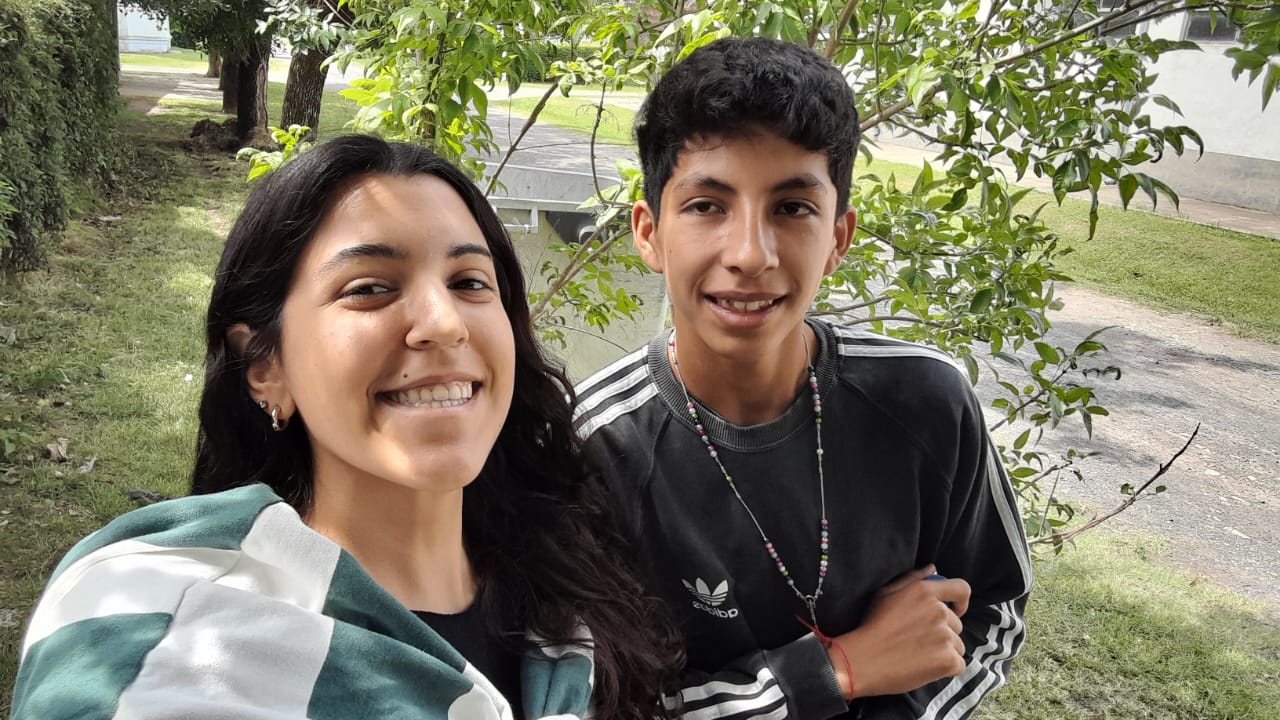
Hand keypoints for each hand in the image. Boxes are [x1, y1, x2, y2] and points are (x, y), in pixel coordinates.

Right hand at [826, 564, 970, 698]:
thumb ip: (911, 579)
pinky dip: (946, 669)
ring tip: (919, 656)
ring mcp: (945, 636)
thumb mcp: (885, 594)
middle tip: (919, 642)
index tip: (955, 611)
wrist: (863, 660)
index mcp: (925, 592)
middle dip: (943, 633)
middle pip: (957, 624)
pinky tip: (926, 668)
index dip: (961, 602)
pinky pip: (958, 664)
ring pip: (957, 646)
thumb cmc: (870, 627)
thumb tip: (933, 568)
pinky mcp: (947, 659)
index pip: (961, 589)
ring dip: (944, 652)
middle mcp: (939, 611)